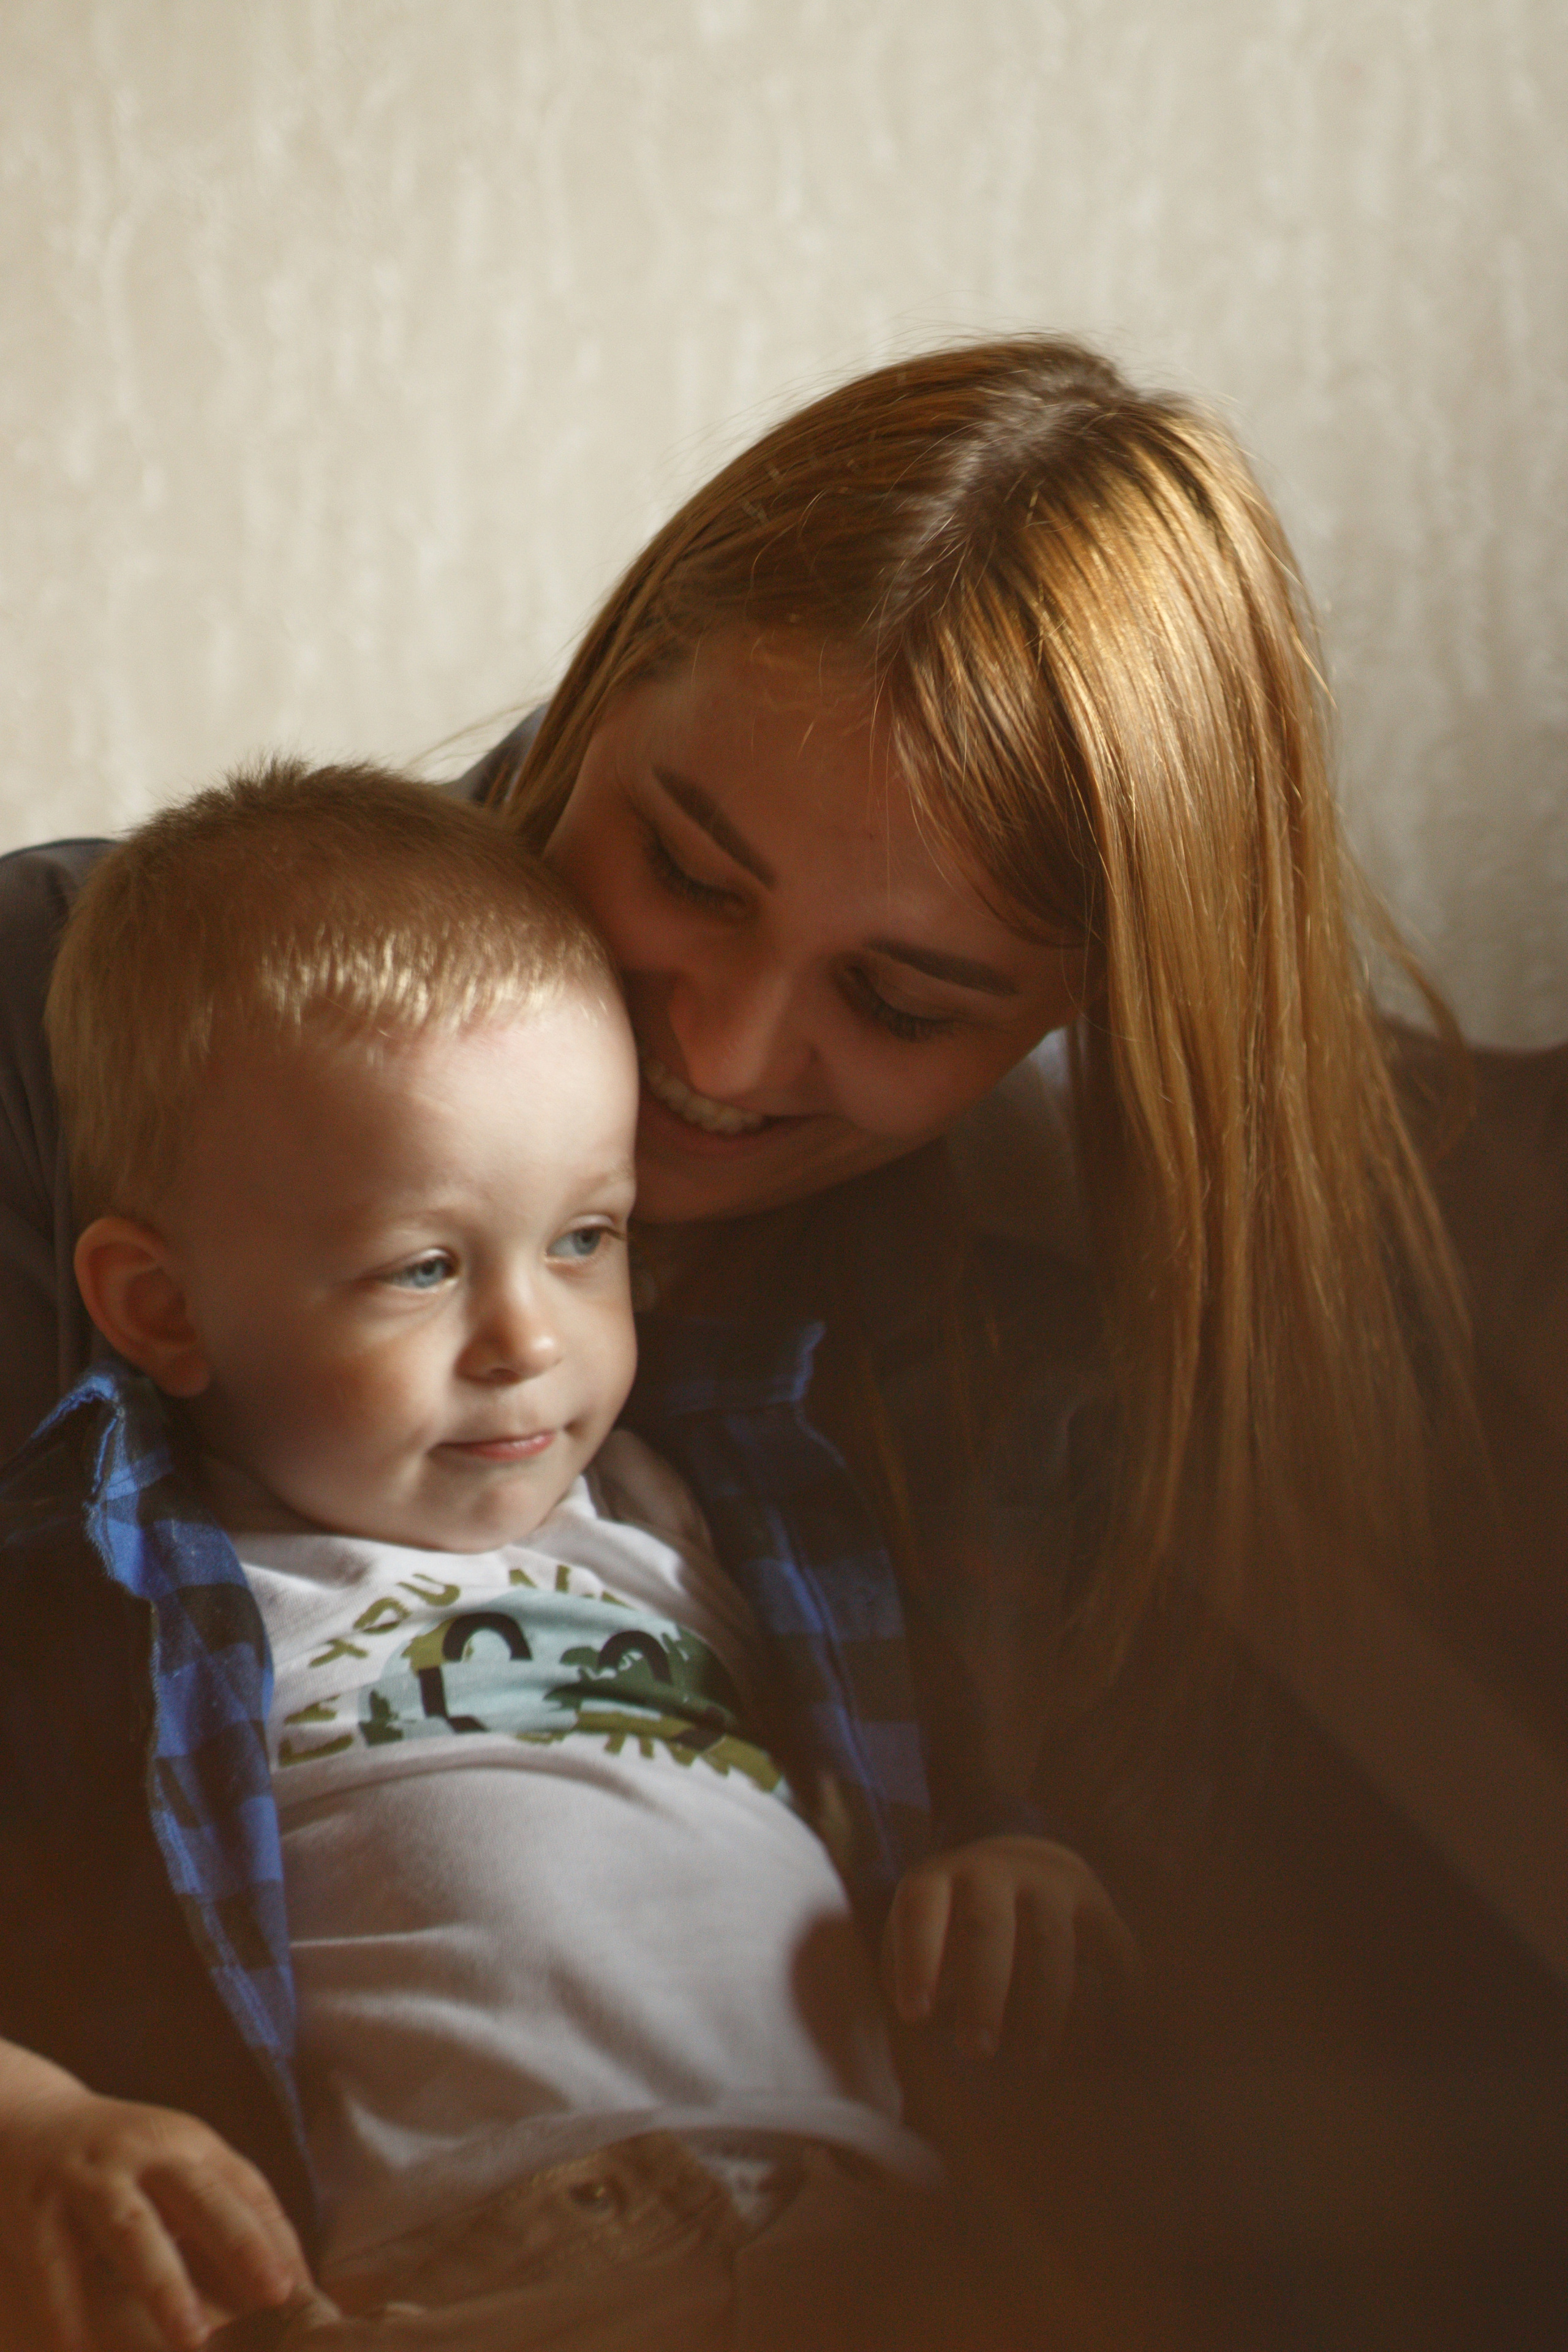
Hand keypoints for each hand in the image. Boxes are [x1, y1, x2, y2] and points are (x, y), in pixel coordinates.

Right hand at [0, 2044, 309, 2351]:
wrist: (27, 2119)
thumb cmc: (120, 2161)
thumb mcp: (171, 2167)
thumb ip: (215, 2213)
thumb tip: (277, 2281)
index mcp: (188, 2142)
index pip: (246, 2187)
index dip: (276, 2237)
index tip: (302, 2288)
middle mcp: (144, 2152)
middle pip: (201, 2198)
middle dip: (241, 2246)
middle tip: (273, 2296)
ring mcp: (90, 2178)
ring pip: (134, 2231)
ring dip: (166, 2285)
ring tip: (193, 2339)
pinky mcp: (38, 2208)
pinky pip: (56, 2265)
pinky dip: (68, 2310)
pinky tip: (80, 2350)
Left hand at [882, 1833, 1140, 2060]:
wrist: (1019, 1868)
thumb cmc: (951, 1927)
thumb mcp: (917, 1939)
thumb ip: (909, 1979)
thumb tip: (915, 2029)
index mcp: (938, 1881)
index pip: (921, 1912)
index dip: (918, 1959)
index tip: (915, 2017)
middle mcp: (993, 1871)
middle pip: (987, 1926)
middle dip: (983, 1990)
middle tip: (976, 2051)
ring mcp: (1048, 1883)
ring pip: (1049, 1939)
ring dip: (1043, 2001)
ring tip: (1035, 2059)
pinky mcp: (1095, 1903)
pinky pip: (1111, 1945)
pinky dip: (1116, 1989)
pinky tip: (1115, 2036)